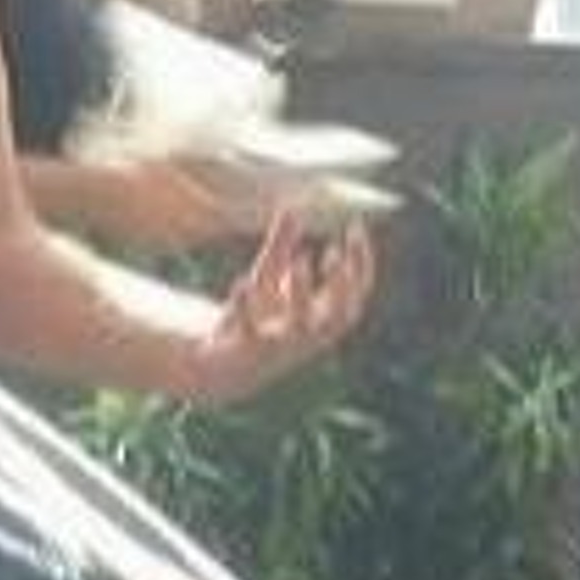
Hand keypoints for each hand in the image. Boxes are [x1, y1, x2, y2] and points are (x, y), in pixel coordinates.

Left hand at [185, 212, 375, 404]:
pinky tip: (242, 281)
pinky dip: (244, 307)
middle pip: (337, 316)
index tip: (355, 228)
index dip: (361, 264)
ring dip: (301, 293)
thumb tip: (292, 208)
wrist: (219, 371)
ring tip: (299, 261)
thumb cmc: (253, 322)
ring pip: (298, 327)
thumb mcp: (268, 281)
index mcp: (317, 320)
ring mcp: (276, 347)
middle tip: (333, 250)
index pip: (354, 295)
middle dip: (341, 284)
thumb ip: (281, 247)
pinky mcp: (245, 351)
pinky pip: (247, 332)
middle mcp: (303, 337)